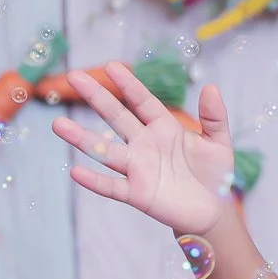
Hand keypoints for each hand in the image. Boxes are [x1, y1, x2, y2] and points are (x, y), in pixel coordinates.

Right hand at [53, 64, 236, 236]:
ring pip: (106, 150)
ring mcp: (138, 168)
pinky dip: (95, 181)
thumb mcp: (219, 143)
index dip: (128, 84)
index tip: (112, 66)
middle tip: (74, 76)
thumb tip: (211, 87)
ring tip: (58, 125)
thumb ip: (214, 117)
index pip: (142, 101)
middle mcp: (145, 144)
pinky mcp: (137, 194)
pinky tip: (76, 172)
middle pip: (117, 117)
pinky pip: (112, 186)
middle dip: (97, 97)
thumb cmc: (212, 175)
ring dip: (82, 139)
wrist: (211, 213)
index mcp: (163, 127)